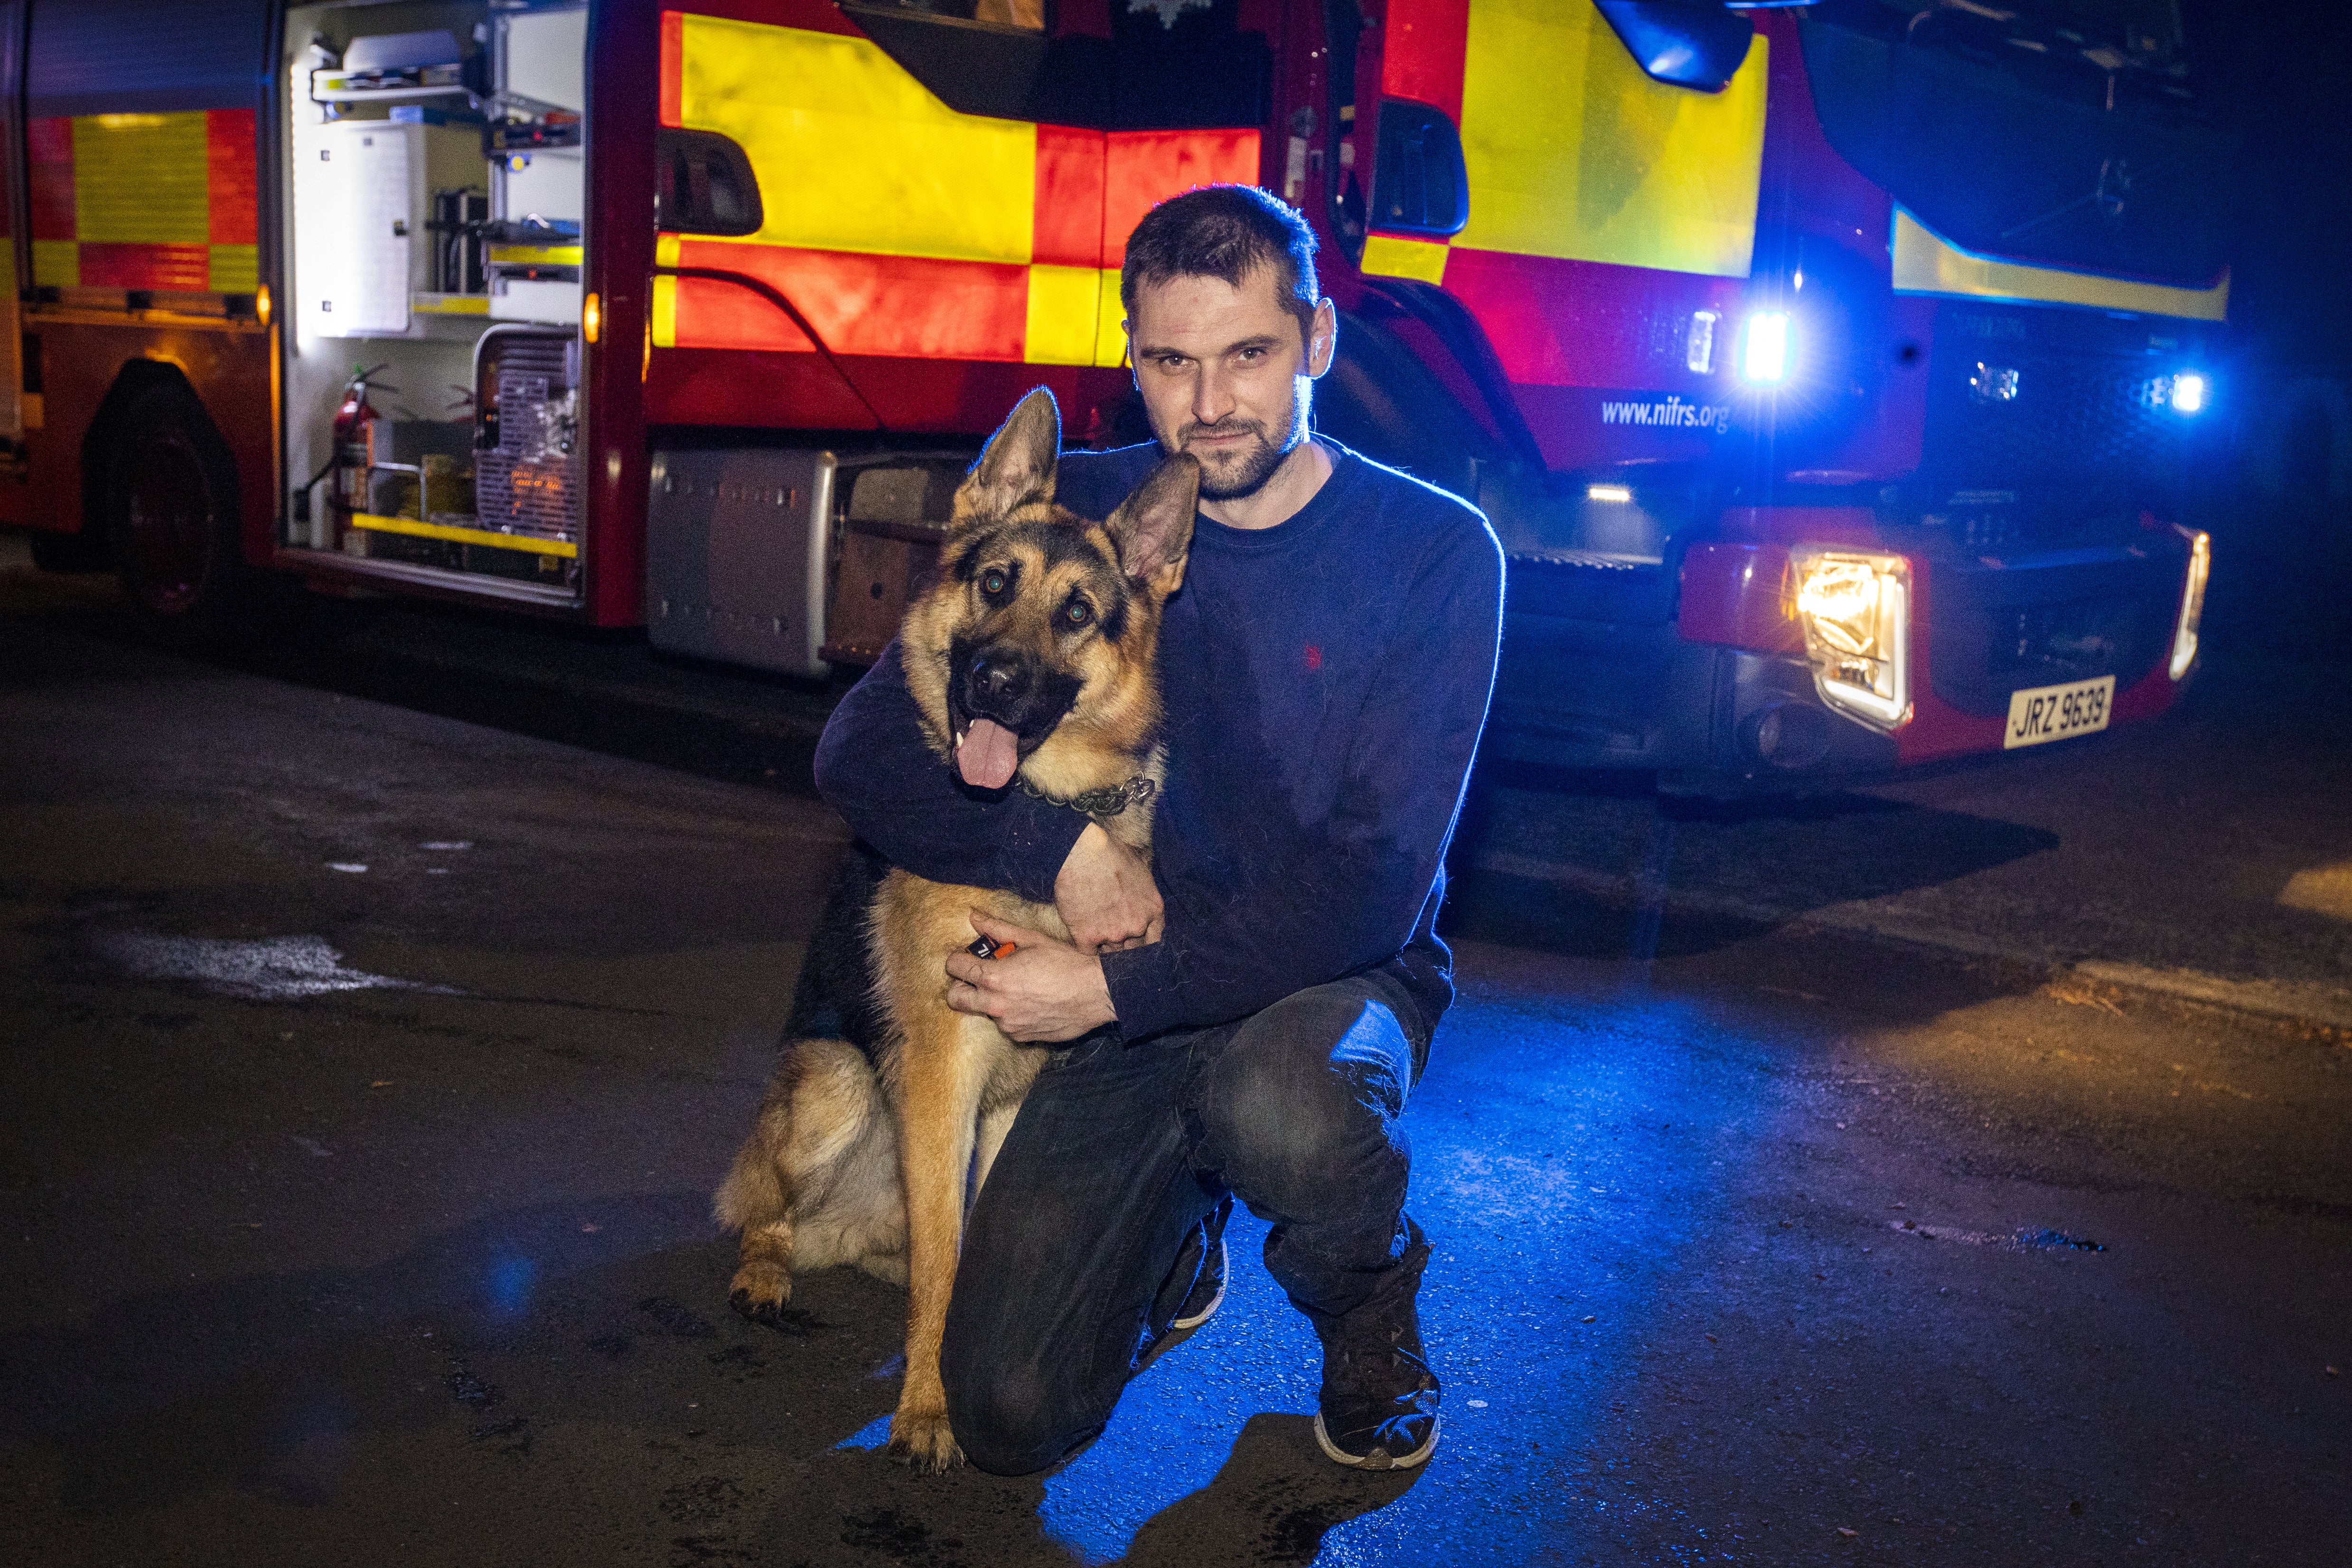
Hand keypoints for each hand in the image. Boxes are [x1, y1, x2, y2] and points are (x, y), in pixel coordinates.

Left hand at [945, 911, 1116, 1042]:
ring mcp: (1007, 1023)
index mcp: (995, 977)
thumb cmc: (1066, 963)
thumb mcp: (1032, 940)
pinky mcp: (1020, 1037)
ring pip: (983, 1011)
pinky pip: (1005, 1024)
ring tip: (1016, 988)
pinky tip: (1030, 1002)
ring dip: (991, 999)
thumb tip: (974, 916)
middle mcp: (996, 1004)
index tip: (964, 956)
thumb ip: (998, 929)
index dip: (956, 959)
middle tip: (977, 976)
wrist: (1096, 994)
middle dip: (959, 986)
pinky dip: (1010, 1014)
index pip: (955, 968)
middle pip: (955, 999)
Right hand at [1055, 823, 1162, 954]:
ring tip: (1096, 930)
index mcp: (1153, 910)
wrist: (1082, 853)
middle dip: (1125, 945)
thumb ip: (1145, 895)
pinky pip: (1089, 952)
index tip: (1137, 943)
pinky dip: (1086, 945)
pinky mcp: (1087, 937)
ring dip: (1105, 945)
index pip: (1155, 940)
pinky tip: (1082, 933)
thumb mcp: (1141, 870)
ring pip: (1111, 953)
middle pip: (1134, 950)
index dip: (1145, 943)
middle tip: (1113, 935)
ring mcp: (1112, 934)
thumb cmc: (1111, 853)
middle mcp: (1136, 926)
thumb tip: (1142, 901)